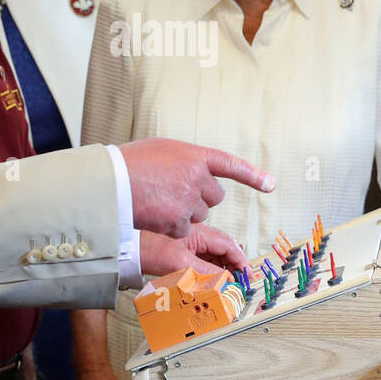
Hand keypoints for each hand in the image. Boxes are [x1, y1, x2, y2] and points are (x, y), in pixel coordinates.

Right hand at [118, 138, 274, 237]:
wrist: (110, 183)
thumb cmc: (130, 164)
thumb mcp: (163, 150)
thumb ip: (185, 161)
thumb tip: (196, 173)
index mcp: (195, 156)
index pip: (231, 165)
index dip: (252, 175)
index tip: (270, 184)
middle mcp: (198, 177)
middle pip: (213, 196)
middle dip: (199, 197)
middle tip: (172, 190)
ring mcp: (190, 201)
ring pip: (199, 214)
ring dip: (184, 211)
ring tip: (157, 200)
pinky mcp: (180, 222)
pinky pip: (184, 229)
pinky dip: (171, 226)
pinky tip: (154, 214)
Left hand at [140, 224, 244, 276]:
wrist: (130, 250)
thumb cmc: (150, 250)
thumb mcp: (182, 265)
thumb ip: (206, 272)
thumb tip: (226, 280)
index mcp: (200, 232)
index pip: (229, 245)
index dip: (241, 261)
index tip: (246, 275)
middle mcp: (198, 235)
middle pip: (224, 249)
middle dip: (233, 266)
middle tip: (238, 282)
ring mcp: (192, 242)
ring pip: (215, 255)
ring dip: (222, 269)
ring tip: (225, 284)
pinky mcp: (185, 250)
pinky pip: (204, 259)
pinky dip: (211, 270)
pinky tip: (211, 280)